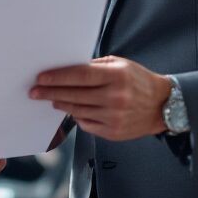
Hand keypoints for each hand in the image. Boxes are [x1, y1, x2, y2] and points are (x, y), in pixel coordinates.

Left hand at [29, 56, 172, 140]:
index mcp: (116, 76)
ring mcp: (114, 117)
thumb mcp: (120, 64)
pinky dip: (77, 116)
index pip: (79, 76)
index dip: (57, 77)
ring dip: (61, 104)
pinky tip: (72, 109)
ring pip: (77, 110)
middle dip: (51, 92)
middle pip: (74, 95)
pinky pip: (86, 124)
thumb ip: (95, 66)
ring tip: (52, 99)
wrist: (162, 106)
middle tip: (35, 91)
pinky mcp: (113, 132)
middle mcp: (115, 98)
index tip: (41, 78)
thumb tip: (67, 68)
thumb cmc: (138, 80)